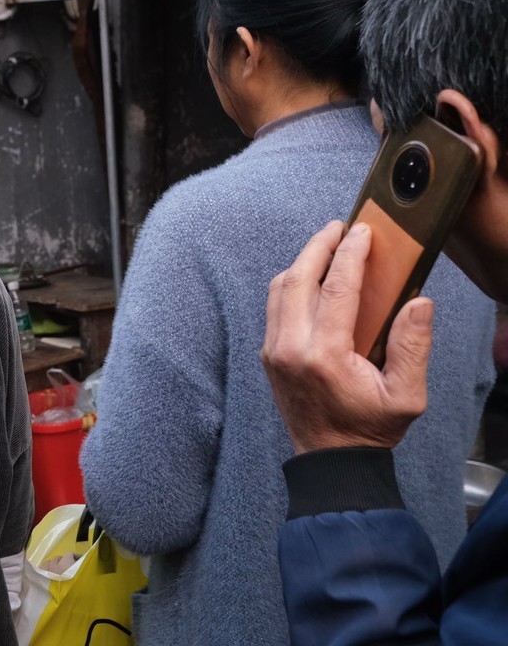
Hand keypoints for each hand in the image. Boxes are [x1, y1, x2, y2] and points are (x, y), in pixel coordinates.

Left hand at [261, 221, 434, 453]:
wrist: (330, 459)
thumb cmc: (369, 427)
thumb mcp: (406, 396)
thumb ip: (412, 347)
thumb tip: (418, 301)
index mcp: (323, 355)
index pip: (335, 288)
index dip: (349, 254)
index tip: (362, 231)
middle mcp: (290, 348)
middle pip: (297, 278)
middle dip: (318, 246)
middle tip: (340, 227)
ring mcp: (273, 350)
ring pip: (279, 288)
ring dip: (302, 261)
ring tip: (327, 245)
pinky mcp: (269, 354)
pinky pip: (275, 305)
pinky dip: (291, 282)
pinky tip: (312, 275)